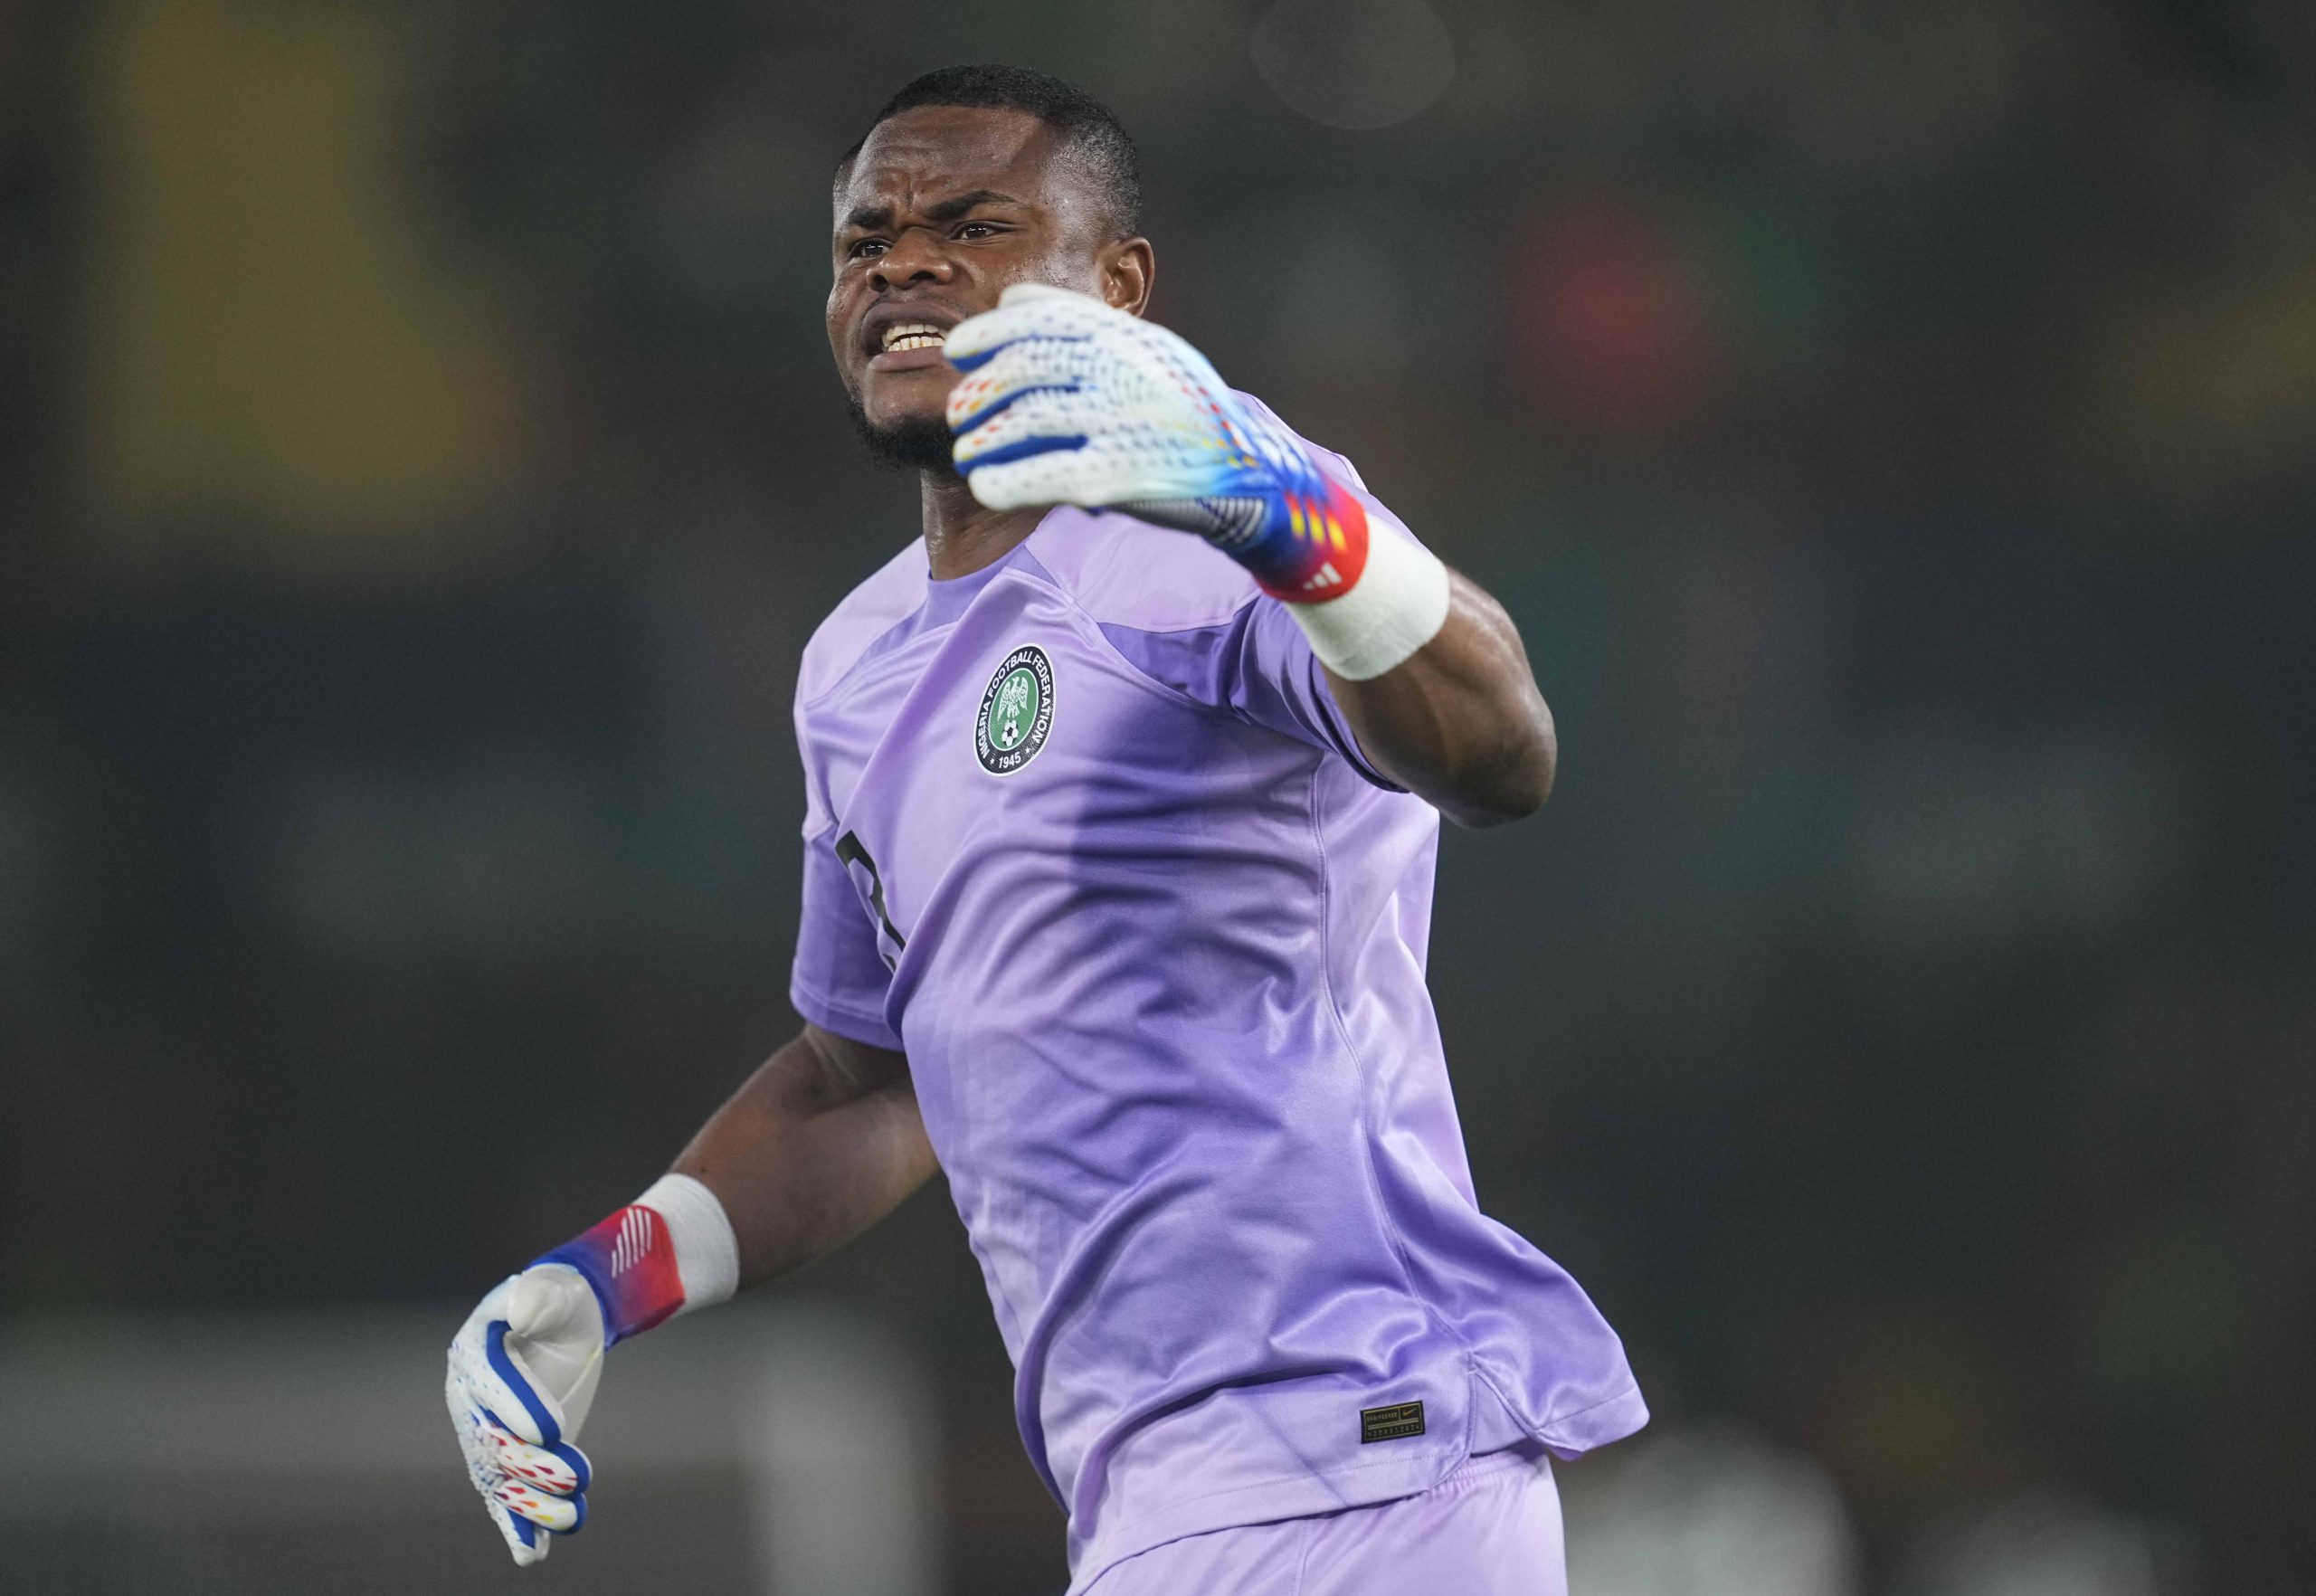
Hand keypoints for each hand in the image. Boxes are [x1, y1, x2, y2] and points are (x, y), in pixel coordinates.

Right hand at [444, 1265, 605, 1564]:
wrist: (566, 1320)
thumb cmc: (557, 1297)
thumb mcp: (550, 1287)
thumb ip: (536, 1294)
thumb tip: (525, 1305)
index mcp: (472, 1354)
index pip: (489, 1384)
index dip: (516, 1407)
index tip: (552, 1429)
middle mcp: (471, 1401)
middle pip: (496, 1440)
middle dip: (535, 1464)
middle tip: (577, 1476)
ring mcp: (490, 1434)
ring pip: (504, 1478)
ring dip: (533, 1505)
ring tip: (571, 1517)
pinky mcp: (513, 1458)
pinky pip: (510, 1497)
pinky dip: (520, 1527)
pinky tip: (533, 1555)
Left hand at [944, 284, 1367, 600]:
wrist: (1250, 471)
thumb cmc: (1183, 409)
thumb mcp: (1144, 350)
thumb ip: (1080, 322)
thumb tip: (1009, 296)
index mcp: (1128, 336)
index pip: (1041, 318)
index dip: (988, 331)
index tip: (955, 349)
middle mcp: (1125, 369)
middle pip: (1024, 367)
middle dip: (978, 389)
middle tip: (958, 412)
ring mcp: (1125, 421)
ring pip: (1027, 418)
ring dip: (984, 437)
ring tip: (967, 453)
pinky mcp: (1123, 476)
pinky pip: (1046, 473)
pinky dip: (1006, 480)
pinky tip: (986, 487)